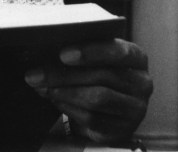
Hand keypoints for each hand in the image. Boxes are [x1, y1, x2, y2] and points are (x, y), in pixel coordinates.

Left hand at [25, 38, 152, 143]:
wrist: (108, 106)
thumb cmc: (97, 72)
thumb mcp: (94, 58)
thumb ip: (79, 51)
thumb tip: (47, 48)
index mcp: (136, 57)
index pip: (119, 51)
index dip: (91, 52)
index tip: (63, 54)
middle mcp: (142, 83)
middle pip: (101, 76)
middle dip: (63, 75)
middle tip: (35, 74)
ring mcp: (135, 108)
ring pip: (96, 98)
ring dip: (63, 92)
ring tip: (41, 87)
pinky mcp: (123, 128)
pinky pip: (92, 118)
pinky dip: (68, 107)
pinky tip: (53, 99)